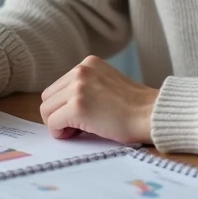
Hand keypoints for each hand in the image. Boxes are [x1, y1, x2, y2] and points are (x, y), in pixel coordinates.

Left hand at [40, 55, 158, 143]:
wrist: (151, 114)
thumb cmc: (134, 106)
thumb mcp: (107, 83)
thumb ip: (86, 86)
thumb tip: (61, 106)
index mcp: (88, 63)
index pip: (58, 85)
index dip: (64, 104)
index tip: (79, 116)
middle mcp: (80, 71)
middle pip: (48, 97)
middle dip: (57, 113)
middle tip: (75, 126)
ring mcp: (78, 88)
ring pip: (46, 109)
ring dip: (57, 123)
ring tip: (77, 131)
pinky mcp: (77, 107)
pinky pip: (52, 123)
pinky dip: (60, 133)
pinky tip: (76, 135)